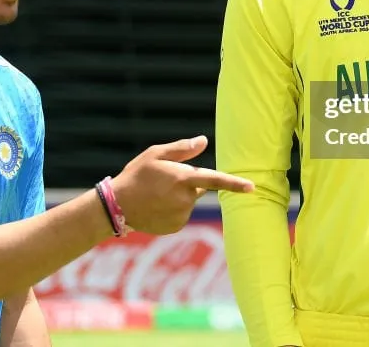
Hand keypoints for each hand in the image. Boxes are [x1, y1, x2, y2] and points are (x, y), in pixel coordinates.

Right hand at [111, 135, 253, 234]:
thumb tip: (204, 141)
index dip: (234, 183)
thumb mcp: (155, 154)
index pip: (214, 180)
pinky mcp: (176, 227)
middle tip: (163, 181)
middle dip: (187, 183)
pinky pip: (182, 214)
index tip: (252, 187)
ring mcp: (181, 215)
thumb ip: (182, 149)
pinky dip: (173, 210)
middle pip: (198, 187)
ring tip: (156, 195)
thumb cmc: (136, 175)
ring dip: (179, 197)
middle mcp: (184, 199)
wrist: (117, 206)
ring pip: (189, 202)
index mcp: (182, 178)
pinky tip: (156, 207)